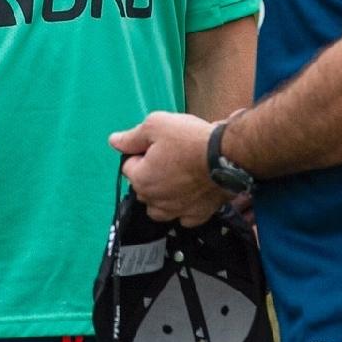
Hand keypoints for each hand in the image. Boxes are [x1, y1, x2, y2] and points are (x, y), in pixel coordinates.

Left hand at [109, 110, 228, 225]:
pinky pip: (182, 216)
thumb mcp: (156, 125)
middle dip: (150, 174)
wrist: (227, 157)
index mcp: (141, 179)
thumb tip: (114, 141)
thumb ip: (131, 136)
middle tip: (171, 156)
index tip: (158, 145)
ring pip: (159, 207)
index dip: (141, 153)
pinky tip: (191, 192)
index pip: (128, 166)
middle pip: (143, 187)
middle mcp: (154, 201)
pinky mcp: (196, 216)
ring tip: (179, 176)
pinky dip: (183, 206)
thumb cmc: (190, 140)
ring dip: (162, 195)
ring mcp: (176, 212)